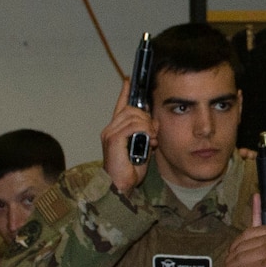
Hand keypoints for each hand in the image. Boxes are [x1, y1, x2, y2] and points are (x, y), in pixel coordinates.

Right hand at [99, 78, 155, 194]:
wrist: (120, 186)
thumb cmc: (130, 170)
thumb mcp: (144, 148)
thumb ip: (148, 134)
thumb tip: (155, 123)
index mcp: (116, 130)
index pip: (120, 106)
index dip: (125, 93)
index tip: (128, 80)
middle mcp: (110, 129)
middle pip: (131, 109)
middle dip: (146, 117)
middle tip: (154, 132)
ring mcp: (110, 133)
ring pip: (133, 116)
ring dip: (147, 125)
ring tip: (152, 138)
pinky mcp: (113, 139)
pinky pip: (133, 126)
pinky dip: (144, 130)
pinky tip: (150, 139)